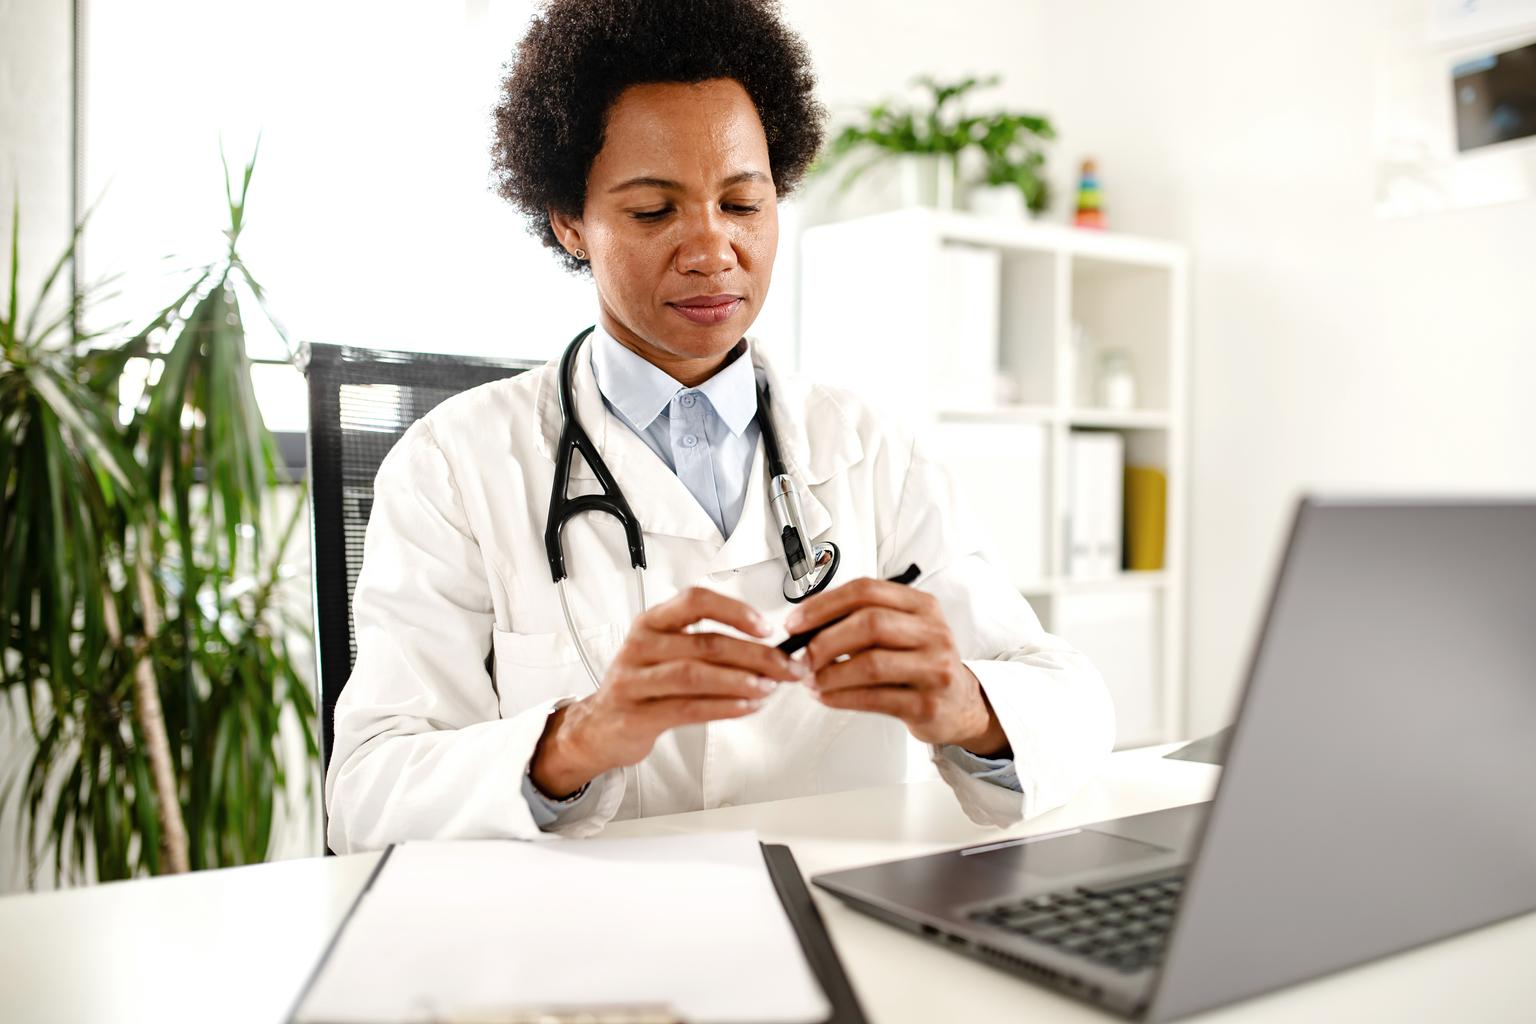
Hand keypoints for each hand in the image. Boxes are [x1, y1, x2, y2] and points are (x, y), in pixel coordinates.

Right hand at [529, 587, 807, 797]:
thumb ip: (706, 645)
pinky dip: (724, 707)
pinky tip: (748, 707)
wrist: (599, 726)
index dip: (734, 611)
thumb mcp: (666, 652)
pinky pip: (688, 708)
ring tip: (770, 687)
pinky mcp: (637, 715)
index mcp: (652, 622)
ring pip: (696, 675)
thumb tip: (767, 648)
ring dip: (741, 681)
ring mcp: (635, 680)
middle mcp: (641, 645)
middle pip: (706, 643)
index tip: (766, 628)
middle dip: (755, 655)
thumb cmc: (644, 684)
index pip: (695, 601)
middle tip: (786, 666)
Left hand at [785, 576, 1009, 755]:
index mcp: (921, 605)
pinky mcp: (927, 703)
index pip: (866, 591)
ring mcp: (934, 668)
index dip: (824, 605)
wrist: (960, 704)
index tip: (795, 622)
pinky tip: (826, 696)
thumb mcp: (901, 631)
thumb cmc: (919, 662)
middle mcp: (933, 631)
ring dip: (830, 673)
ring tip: (810, 680)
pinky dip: (841, 697)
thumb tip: (804, 626)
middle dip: (825, 640)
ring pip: (872, 663)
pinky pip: (875, 698)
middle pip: (870, 623)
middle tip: (801, 656)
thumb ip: (860, 621)